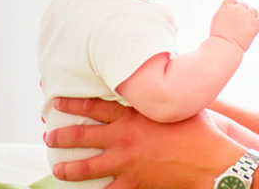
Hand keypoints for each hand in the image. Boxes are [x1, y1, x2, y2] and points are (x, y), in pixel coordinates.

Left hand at [44, 97, 243, 188]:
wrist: (209, 160)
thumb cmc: (198, 130)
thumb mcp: (177, 105)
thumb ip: (160, 97)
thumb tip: (160, 80)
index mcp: (132, 116)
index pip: (93, 107)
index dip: (71, 104)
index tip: (55, 102)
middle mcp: (123, 138)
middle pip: (82, 136)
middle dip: (61, 137)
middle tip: (49, 137)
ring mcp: (126, 162)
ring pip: (87, 167)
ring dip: (68, 169)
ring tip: (58, 170)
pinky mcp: (134, 182)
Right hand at [210, 0, 258, 51]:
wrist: (223, 47)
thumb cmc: (219, 37)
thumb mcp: (216, 19)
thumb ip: (223, 11)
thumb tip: (229, 8)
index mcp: (227, 6)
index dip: (232, 6)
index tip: (231, 16)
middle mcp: (238, 8)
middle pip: (244, 5)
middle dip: (242, 14)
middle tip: (238, 26)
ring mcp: (247, 15)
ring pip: (254, 11)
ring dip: (252, 18)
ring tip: (246, 29)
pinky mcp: (255, 24)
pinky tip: (254, 31)